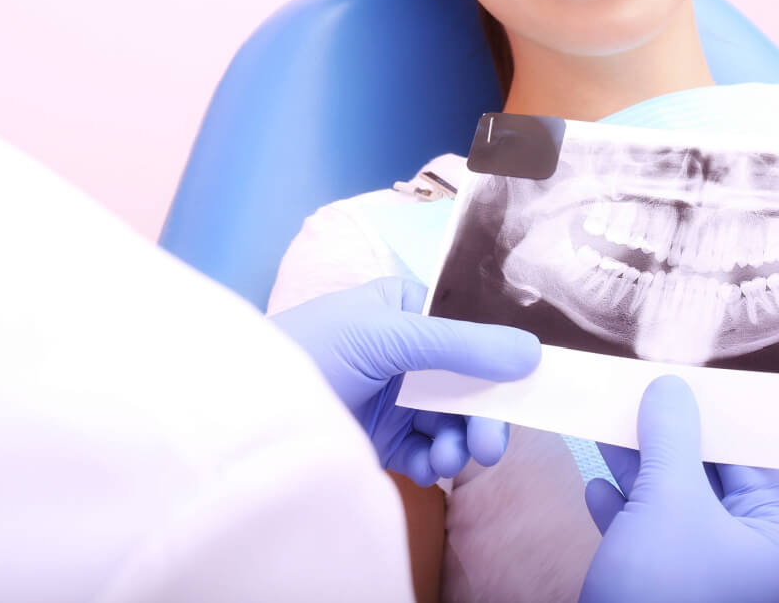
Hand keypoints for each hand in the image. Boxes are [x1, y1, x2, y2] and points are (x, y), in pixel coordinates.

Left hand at [270, 277, 540, 485]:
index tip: (529, 388)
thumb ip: (459, 343)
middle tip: (491, 448)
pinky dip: (435, 462)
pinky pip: (429, 451)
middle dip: (484, 414)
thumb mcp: (387, 335)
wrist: (247, 411)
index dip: (503, 358)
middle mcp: (406, 351)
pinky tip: (426, 469)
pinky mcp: (383, 440)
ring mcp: (395, 397)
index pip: (471, 328)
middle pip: (470, 381)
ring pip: (454, 420)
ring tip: (448, 460)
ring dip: (460, 443)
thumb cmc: (312, 350)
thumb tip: (531, 351)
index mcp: (406, 308)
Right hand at [580, 376, 778, 602]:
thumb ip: (671, 437)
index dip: (712, 414)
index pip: (749, 458)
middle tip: (633, 391)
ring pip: (669, 504)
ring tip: (604, 423)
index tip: (678, 374)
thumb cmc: (661, 592)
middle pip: (705, 477)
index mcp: (775, 540)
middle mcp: (746, 557)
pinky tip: (596, 485)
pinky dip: (621, 509)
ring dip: (636, 467)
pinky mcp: (661, 591)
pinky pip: (644, 536)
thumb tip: (670, 385)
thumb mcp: (667, 501)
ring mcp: (703, 577)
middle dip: (665, 437)